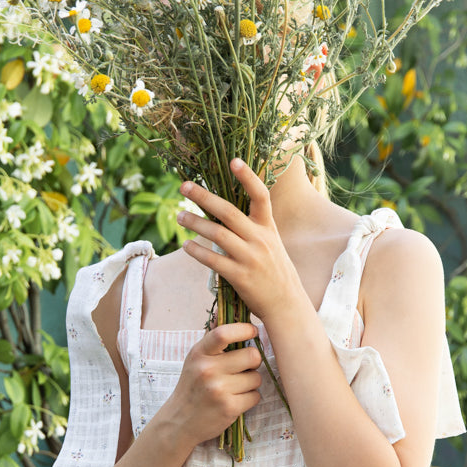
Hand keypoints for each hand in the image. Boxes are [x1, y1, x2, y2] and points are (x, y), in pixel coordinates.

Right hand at [160, 322, 262, 447]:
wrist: (179, 421)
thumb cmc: (193, 386)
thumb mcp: (196, 359)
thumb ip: (213, 340)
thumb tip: (224, 310)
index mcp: (200, 353)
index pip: (224, 333)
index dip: (244, 329)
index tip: (253, 331)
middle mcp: (208, 370)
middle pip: (252, 356)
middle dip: (252, 362)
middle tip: (242, 368)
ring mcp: (218, 390)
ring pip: (256, 378)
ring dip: (251, 383)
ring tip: (234, 387)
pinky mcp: (229, 408)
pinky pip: (255, 396)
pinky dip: (249, 399)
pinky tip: (234, 400)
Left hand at [177, 159, 307, 324]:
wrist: (287, 305)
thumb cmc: (275, 273)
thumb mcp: (272, 244)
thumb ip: (253, 229)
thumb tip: (226, 214)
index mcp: (268, 227)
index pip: (261, 195)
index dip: (248, 177)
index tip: (233, 160)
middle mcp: (260, 239)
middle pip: (228, 211)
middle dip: (204, 197)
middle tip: (184, 187)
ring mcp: (250, 258)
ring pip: (218, 234)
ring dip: (195, 223)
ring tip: (179, 216)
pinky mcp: (240, 277)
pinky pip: (213, 261)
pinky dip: (197, 252)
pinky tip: (186, 246)